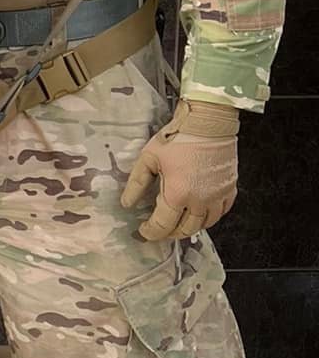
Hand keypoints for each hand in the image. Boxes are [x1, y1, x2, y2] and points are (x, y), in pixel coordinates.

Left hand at [121, 99, 239, 240]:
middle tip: (160, 230)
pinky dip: (209, 217)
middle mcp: (201, 201)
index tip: (144, 232)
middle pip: (185, 229)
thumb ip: (137, 183)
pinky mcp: (231, 190)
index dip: (151, 232)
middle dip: (170, 233)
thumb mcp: (149, 158)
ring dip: (190, 228)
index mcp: (178, 194)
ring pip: (205, 224)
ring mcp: (218, 197)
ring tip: (178, 224)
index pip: (163, 225)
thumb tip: (127, 203)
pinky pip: (221, 212)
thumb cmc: (178, 137)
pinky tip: (200, 213)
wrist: (209, 123)